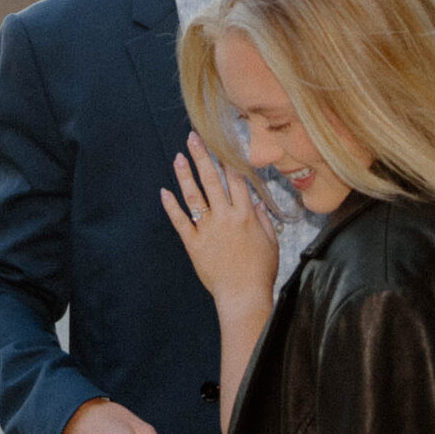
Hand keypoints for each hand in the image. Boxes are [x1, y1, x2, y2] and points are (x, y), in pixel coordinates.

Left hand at [161, 132, 278, 308]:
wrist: (243, 296)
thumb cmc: (260, 272)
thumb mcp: (271, 243)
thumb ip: (263, 220)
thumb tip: (256, 203)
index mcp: (245, 215)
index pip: (235, 180)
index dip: (228, 159)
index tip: (221, 143)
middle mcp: (225, 217)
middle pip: (212, 180)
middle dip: (202, 156)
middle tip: (193, 138)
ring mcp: (207, 229)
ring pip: (194, 196)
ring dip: (185, 175)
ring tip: (178, 157)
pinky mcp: (193, 244)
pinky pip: (180, 222)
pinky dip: (171, 207)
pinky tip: (164, 192)